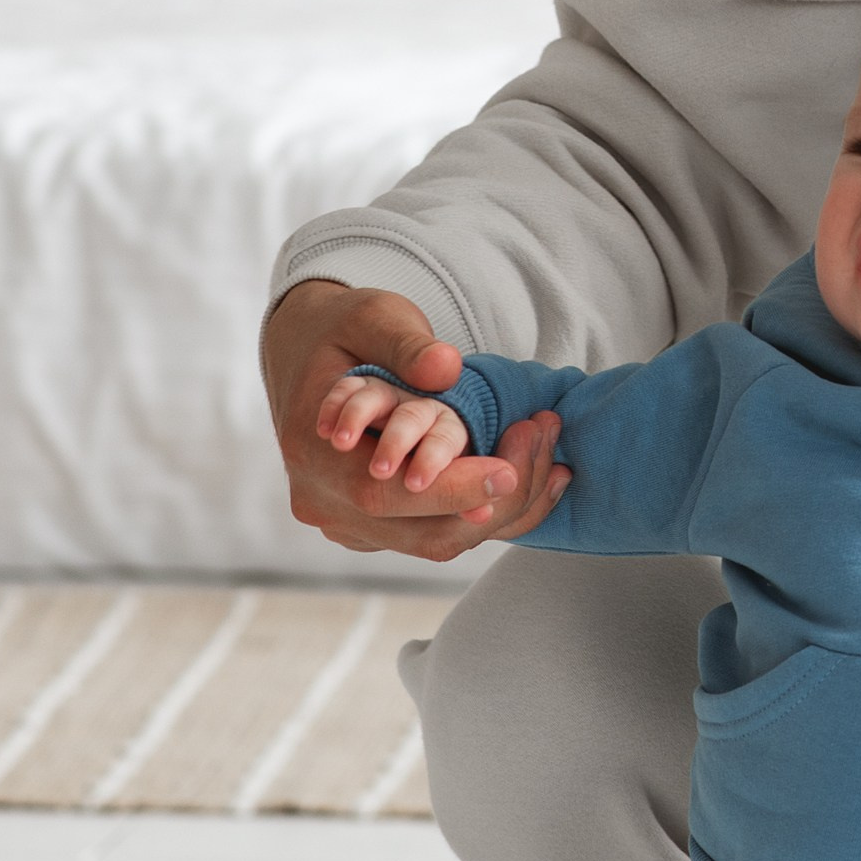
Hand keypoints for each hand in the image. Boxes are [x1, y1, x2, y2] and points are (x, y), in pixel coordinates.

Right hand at [263, 281, 570, 559]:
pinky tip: (529, 478)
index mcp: (310, 452)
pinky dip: (488, 513)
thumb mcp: (371, 318)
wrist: (310, 354)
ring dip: (499, 510)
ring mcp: (347, 523)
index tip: (509, 466)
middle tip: (542, 452)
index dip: (452, 487)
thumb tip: (445, 368)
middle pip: (417, 533)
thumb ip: (407, 344)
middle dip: (490, 500)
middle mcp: (323, 502)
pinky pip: (437, 536)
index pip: (384, 492)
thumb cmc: (343, 332)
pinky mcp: (374, 530)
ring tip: (550, 462)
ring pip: (434, 542)